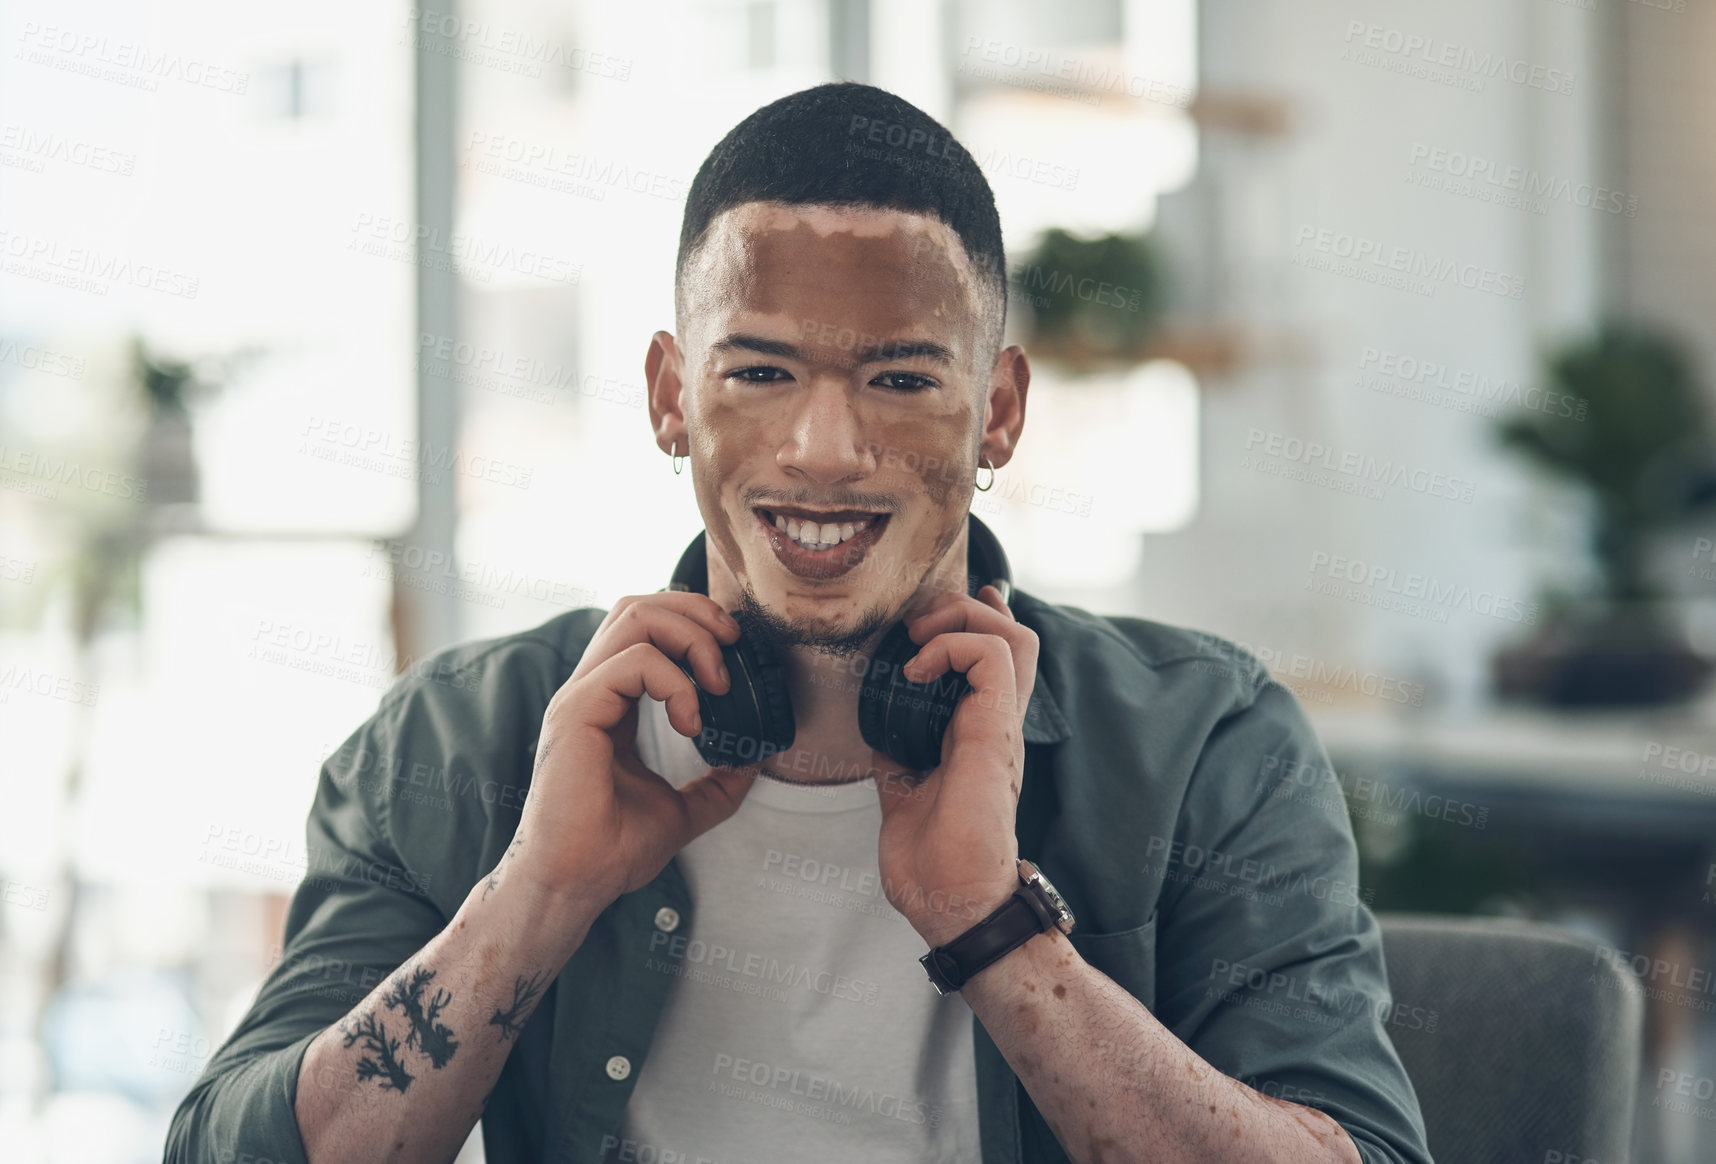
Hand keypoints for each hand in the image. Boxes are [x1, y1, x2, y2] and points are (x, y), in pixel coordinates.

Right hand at [494, 593, 759, 924]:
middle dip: (696, 611)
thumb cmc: (611, 851)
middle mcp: (591, 690)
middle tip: (733, 647)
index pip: (644, 628)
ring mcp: (580, 696)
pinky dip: (676, 683)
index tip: (734, 654)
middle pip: (638, 605)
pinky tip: (691, 722)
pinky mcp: (576, 712)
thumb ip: (717, 783)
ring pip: (635, 616)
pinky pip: (633, 661)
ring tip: (717, 684)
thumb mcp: (682, 809)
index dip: (694, 624)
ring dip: (691, 638)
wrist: (575, 884)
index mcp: (609, 703)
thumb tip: (755, 761)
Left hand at [872, 584, 1038, 947]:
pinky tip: (918, 669)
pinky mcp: (994, 735)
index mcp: (980, 737)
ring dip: (962, 620)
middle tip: (916, 624)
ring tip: (920, 638)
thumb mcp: (904, 791)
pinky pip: (992, 660)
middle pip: (1012, 637)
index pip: (997, 663)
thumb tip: (879, 730)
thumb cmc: (936, 866)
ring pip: (1013, 638)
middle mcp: (996, 727)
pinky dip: (954, 647)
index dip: (976, 623)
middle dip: (962, 610)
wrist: (953, 906)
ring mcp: (1000, 729)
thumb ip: (898, 755)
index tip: (936, 614)